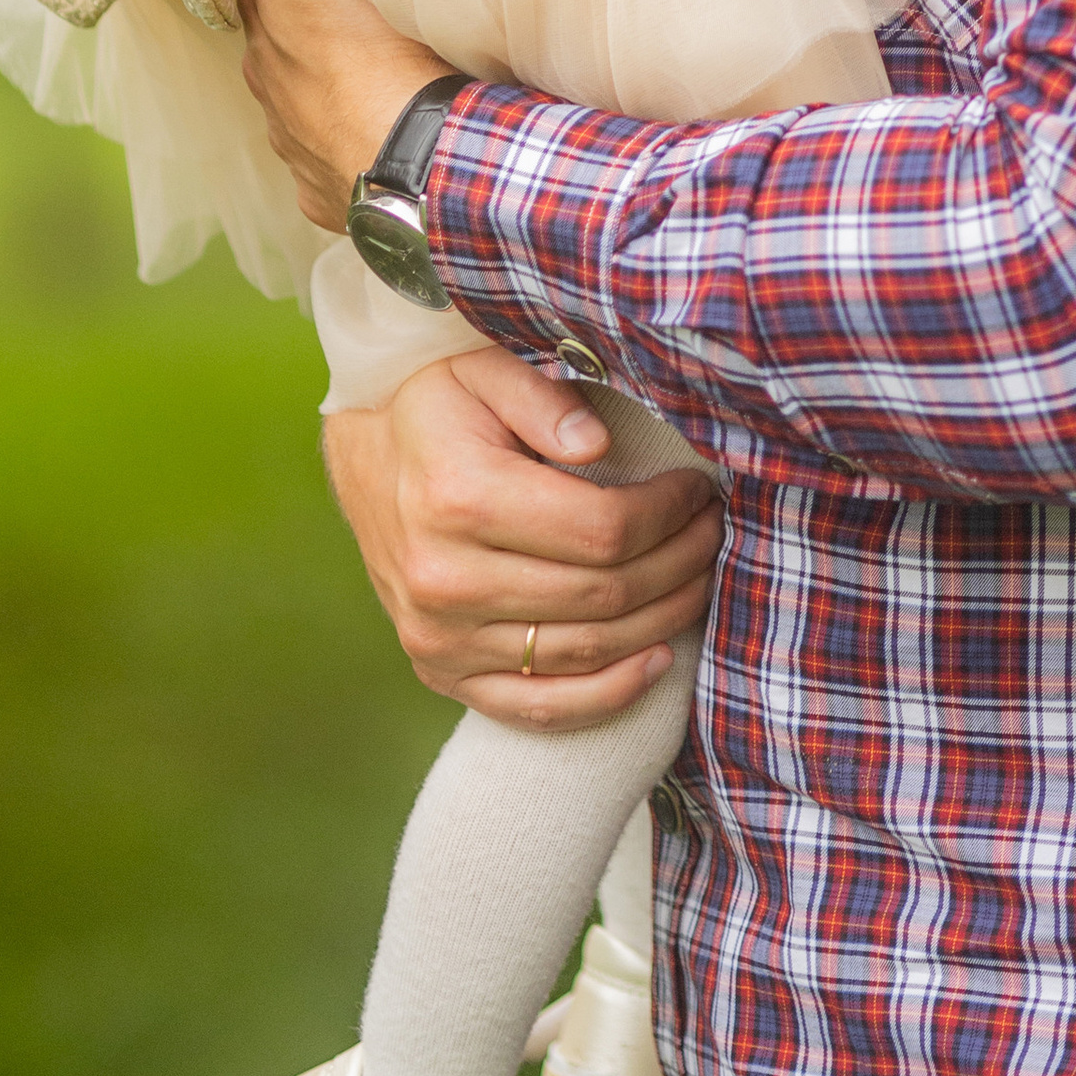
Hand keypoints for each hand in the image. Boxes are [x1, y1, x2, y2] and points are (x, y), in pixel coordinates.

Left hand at [163, 0, 437, 226]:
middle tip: (347, 9)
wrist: (409, 158)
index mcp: (273, 17)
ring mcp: (288, 132)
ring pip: (294, 94)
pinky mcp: (314, 182)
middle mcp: (268, 73)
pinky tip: (373, 131)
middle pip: (273, 34)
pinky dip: (339, 138)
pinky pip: (322, 152)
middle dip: (296, 21)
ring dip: (319, 80)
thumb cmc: (377, 47)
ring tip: (369, 73)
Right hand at [325, 349, 721, 726]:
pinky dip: (607, 696)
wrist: (362, 454)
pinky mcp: (439, 670)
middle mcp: (445, 579)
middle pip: (603, 595)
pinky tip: (656, 662)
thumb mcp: (482, 367)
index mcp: (460, 498)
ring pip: (585, 652)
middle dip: (679, 563)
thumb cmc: (434, 403)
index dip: (668, 515)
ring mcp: (439, 636)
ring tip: (699, 578)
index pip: (602, 530)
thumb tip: (598, 446)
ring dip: (661, 620)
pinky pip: (538, 708)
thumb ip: (543, 399)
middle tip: (713, 531)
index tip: (697, 490)